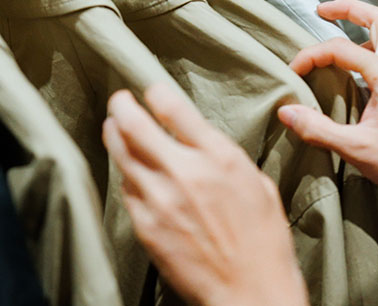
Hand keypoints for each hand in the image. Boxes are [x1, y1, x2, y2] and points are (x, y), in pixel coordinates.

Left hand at [103, 86, 308, 305]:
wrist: (251, 292)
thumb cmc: (263, 240)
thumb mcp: (256, 184)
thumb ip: (223, 157)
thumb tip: (199, 139)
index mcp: (219, 157)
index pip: (173, 108)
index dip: (156, 94)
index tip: (151, 91)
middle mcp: (185, 173)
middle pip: (134, 125)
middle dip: (122, 106)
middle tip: (119, 100)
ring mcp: (160, 200)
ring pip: (122, 155)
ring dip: (115, 136)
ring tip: (113, 127)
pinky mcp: (146, 225)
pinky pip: (127, 189)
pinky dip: (128, 175)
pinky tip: (131, 172)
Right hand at [278, 0, 377, 204]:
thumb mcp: (356, 149)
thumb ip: (317, 128)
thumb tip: (286, 111)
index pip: (340, 49)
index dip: (311, 55)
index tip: (293, 72)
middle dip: (348, 9)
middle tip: (321, 10)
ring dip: (360, 25)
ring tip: (335, 31)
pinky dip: (368, 47)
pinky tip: (352, 67)